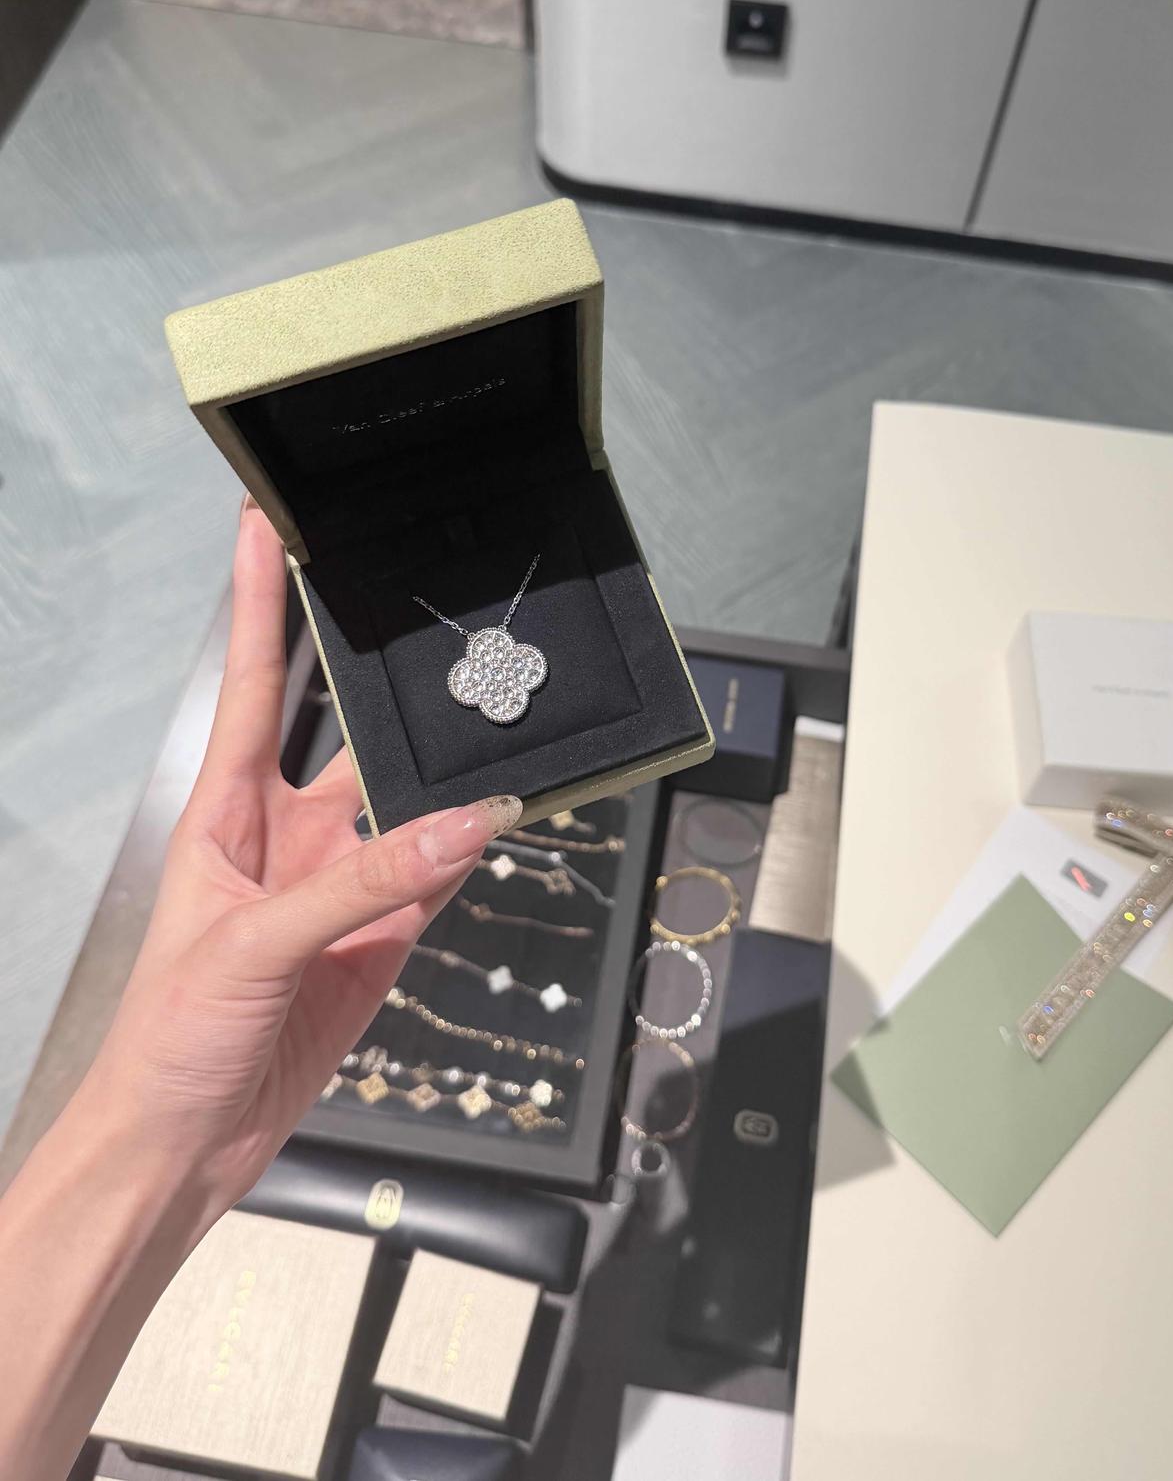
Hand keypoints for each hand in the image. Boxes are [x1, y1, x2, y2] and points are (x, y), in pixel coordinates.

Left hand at [86, 498, 519, 1215]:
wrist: (181, 1149)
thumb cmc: (167, 1036)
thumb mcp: (253, 944)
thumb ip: (363, 882)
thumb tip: (466, 823)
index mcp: (224, 811)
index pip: (250, 682)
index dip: (257, 602)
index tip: (268, 524)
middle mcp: (286, 836)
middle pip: (349, 737)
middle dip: (387, 679)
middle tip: (434, 612)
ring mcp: (337, 888)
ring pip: (410, 810)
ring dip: (450, 774)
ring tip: (500, 712)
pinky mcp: (379, 943)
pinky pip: (436, 880)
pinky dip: (471, 852)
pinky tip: (504, 814)